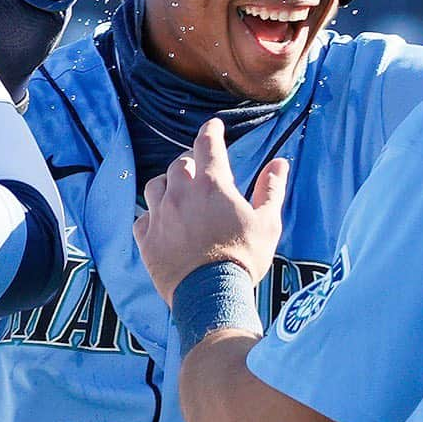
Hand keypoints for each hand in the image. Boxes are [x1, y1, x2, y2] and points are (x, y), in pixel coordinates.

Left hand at [133, 118, 288, 306]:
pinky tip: (161, 222)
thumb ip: (271, 190)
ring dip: (167, 184)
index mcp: (211, 185)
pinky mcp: (146, 240)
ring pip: (155, 186)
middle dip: (190, 162)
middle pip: (179, 164)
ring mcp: (160, 216)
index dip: (211, 131)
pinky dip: (151, 216)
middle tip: (200, 169)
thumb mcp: (267, 223)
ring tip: (178, 193)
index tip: (214, 125)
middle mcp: (180, 194)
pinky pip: (142, 218)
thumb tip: (280, 163)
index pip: (208, 144)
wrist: (212, 296)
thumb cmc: (243, 258)